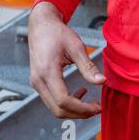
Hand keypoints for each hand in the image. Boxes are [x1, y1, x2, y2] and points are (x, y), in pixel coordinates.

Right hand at [27, 1, 103, 119]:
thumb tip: (102, 82)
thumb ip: (88, 66)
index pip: (63, 100)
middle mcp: (38, 81)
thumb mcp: (76, 47)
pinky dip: (67, 103)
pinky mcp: (38, 83)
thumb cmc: (58, 34)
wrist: (41, 26)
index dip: (81, 108)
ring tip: (92, 103)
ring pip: (54, 108)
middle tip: (97, 108)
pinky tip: (81, 92)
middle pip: (57, 110)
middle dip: (79, 113)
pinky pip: (51, 101)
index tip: (97, 107)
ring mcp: (36, 83)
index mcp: (47, 72)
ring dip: (73, 110)